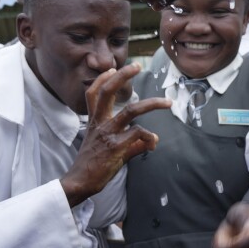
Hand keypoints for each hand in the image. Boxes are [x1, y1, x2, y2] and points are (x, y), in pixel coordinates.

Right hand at [60, 64, 170, 205]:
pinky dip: (150, 137)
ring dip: (152, 103)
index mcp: (95, 122)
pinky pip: (139, 134)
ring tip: (167, 102)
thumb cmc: (93, 166)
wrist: (80, 182)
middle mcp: (100, 124)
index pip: (93, 94)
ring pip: (131, 110)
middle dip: (123, 75)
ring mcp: (108, 134)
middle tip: (138, 65)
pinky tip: (153, 144)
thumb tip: (151, 140)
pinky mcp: (116, 147)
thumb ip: (131, 142)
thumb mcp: (109, 149)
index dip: (102, 79)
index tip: (111, 68)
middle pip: (108, 92)